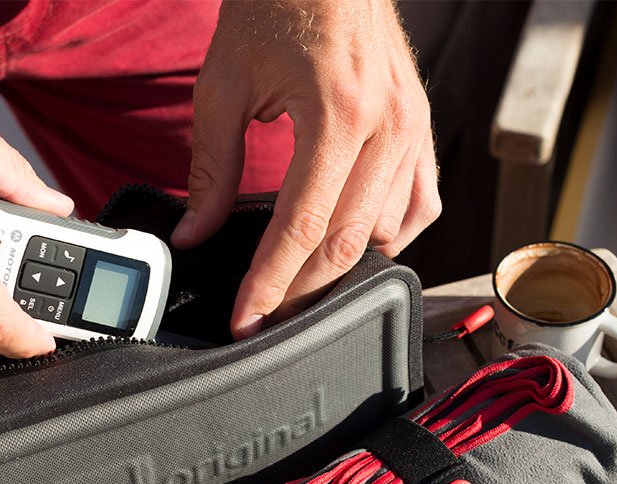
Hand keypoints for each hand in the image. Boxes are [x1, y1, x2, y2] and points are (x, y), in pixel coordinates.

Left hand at [173, 0, 439, 338]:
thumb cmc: (275, 6)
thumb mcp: (223, 87)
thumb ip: (211, 171)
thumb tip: (195, 234)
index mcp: (337, 114)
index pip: (301, 227)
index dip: (269, 283)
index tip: (246, 318)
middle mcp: (386, 126)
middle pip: (347, 242)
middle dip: (301, 291)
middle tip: (265, 317)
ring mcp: (412, 127)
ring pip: (388, 233)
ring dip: (344, 267)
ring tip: (301, 286)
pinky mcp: (421, 126)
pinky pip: (420, 204)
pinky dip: (391, 235)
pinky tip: (355, 243)